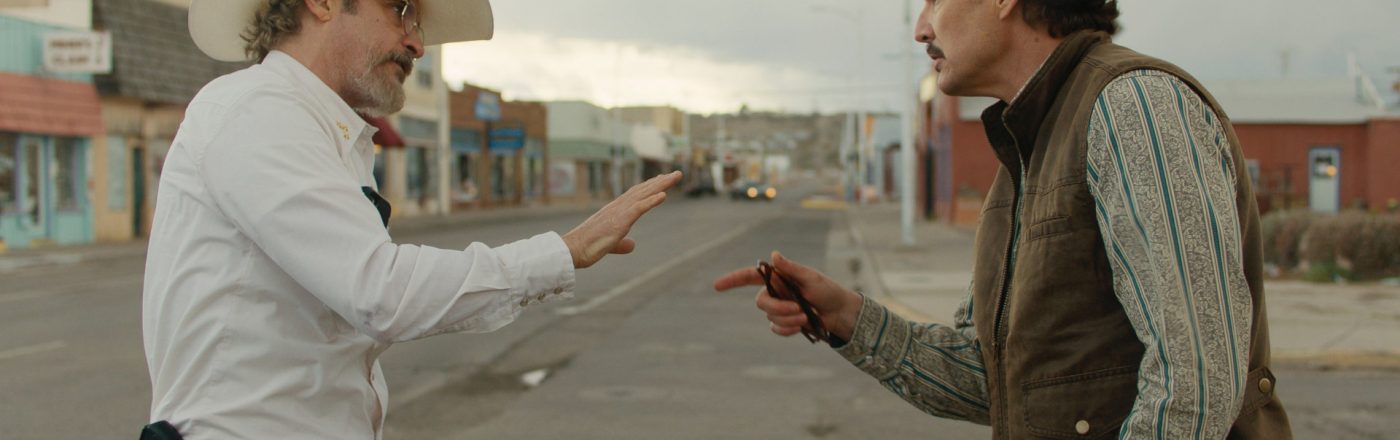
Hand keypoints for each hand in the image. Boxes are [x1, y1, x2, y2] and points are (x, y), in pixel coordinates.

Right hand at [562, 171, 681, 268]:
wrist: (572, 250)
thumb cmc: (587, 247)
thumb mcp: (610, 245)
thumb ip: (622, 244)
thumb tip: (633, 245)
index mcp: (615, 211)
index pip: (635, 195)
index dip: (650, 187)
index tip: (662, 180)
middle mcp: (617, 207)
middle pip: (642, 190)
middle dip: (660, 182)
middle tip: (676, 174)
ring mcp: (618, 213)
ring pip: (643, 195)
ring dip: (660, 185)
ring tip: (675, 177)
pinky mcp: (618, 222)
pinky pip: (638, 209)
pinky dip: (651, 201)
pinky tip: (664, 195)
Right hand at [713, 251, 861, 340]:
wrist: (841, 313)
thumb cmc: (828, 291)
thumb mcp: (811, 278)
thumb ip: (791, 268)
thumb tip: (773, 255)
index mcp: (779, 277)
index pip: (750, 277)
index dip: (732, 280)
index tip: (717, 286)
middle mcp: (776, 292)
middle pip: (760, 302)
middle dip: (777, 308)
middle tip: (798, 310)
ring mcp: (780, 308)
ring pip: (770, 318)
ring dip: (788, 319)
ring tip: (805, 317)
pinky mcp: (786, 323)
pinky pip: (777, 329)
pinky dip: (788, 330)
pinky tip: (801, 326)